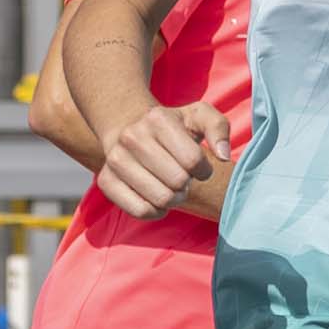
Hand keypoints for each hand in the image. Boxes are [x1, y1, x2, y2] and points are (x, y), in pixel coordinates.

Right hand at [93, 101, 227, 221]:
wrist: (128, 128)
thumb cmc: (172, 127)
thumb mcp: (198, 116)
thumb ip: (218, 128)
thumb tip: (223, 156)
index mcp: (157, 119)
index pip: (193, 160)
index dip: (204, 170)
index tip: (199, 167)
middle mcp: (132, 137)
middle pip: (178, 182)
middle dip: (187, 185)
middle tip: (183, 178)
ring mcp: (115, 160)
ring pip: (161, 199)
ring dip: (173, 199)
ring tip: (170, 187)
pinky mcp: (106, 181)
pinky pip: (140, 211)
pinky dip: (156, 211)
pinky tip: (157, 200)